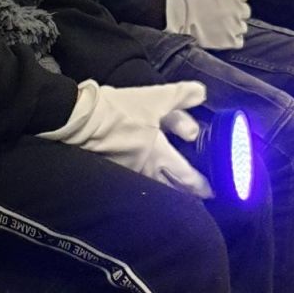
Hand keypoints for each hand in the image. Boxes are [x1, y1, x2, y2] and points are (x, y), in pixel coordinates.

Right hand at [39, 78, 212, 198]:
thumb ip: (180, 96)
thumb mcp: (154, 98)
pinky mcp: (111, 168)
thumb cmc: (120, 110)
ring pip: (151, 185)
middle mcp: (145, 169)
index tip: (211, 192)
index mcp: (158, 154)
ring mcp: (126, 171)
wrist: (82, 119)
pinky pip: (133, 177)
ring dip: (164, 188)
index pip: (185, 176)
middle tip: (196, 198)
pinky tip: (143, 177)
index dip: (200, 185)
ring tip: (172, 190)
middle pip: (170, 188)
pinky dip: (143, 179)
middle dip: (185, 194)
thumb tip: (202, 94)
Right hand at [161, 0, 249, 50]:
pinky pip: (239, 42)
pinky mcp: (229, 41)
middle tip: (222, 16)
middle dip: (236, 13)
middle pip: (245, 11)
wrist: (178, 16)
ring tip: (220, 29)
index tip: (228, 0)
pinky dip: (232, 41)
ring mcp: (235, 26)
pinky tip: (222, 39)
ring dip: (234, 28)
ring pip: (243, 27)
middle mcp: (238, 9)